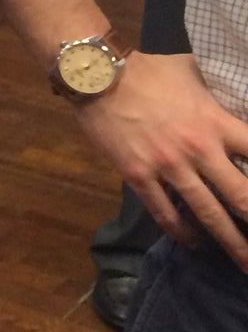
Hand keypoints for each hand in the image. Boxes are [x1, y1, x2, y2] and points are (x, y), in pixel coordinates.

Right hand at [75, 52, 247, 268]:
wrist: (97, 74)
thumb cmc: (148, 70)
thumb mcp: (193, 71)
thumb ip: (219, 92)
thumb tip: (237, 95)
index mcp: (217, 123)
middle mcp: (198, 149)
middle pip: (242, 197)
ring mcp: (167, 166)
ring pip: (207, 212)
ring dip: (230, 241)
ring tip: (245, 262)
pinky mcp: (137, 175)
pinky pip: (163, 211)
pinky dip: (181, 230)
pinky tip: (193, 241)